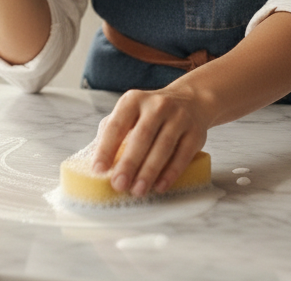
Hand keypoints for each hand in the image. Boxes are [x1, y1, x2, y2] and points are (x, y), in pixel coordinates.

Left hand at [92, 83, 211, 197]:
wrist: (191, 101)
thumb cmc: (151, 113)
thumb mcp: (131, 112)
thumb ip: (112, 131)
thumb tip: (95, 162)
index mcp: (134, 100)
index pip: (117, 124)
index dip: (106, 148)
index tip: (98, 170)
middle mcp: (157, 105)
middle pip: (142, 136)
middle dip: (129, 162)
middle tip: (118, 184)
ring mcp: (179, 117)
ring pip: (163, 146)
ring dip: (149, 171)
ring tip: (137, 190)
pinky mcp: (195, 132)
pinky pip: (183, 154)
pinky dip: (171, 172)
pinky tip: (160, 186)